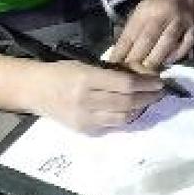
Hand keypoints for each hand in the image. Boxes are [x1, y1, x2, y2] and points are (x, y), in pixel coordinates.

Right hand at [35, 60, 163, 132]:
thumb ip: (111, 72)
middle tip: (159, 93)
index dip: (146, 84)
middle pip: (128, 103)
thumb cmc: (61, 72)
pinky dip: (125, 118)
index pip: (125, 84)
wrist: (34, 90)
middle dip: (148, 98)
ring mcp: (85, 118)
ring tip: (146, 102)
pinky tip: (129, 111)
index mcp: (86, 78)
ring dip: (140, 110)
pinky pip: (113, 126)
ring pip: (124, 118)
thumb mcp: (85, 64)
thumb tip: (142, 76)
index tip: (159, 82)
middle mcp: (86, 100)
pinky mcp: (85, 130)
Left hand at [107, 0, 193, 68]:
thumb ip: (135, 26)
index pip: (130, 33)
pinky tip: (167, 64)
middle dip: (136, 59)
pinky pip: (185, 46)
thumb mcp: (144, 6)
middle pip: (147, 40)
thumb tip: (122, 50)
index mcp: (146, 9)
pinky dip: (175, 56)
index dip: (121, 51)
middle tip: (127, 76)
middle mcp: (163, 14)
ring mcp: (181, 21)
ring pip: (166, 44)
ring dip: (155, 61)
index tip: (113, 65)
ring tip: (145, 75)